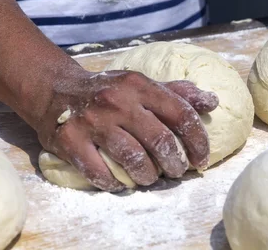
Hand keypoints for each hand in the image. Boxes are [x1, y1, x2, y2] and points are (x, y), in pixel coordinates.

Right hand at [32, 67, 217, 191]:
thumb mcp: (142, 83)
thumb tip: (212, 101)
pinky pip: (99, 172)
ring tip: (152, 178)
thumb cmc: (109, 90)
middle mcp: (118, 102)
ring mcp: (93, 122)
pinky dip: (114, 183)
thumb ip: (176, 92)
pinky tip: (121, 184)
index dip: (197, 140)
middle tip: (177, 172)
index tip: (201, 159)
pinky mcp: (70, 141)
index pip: (180, 113)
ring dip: (148, 175)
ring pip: (133, 158)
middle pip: (159, 140)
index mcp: (140, 85)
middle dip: (175, 163)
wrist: (56, 89)